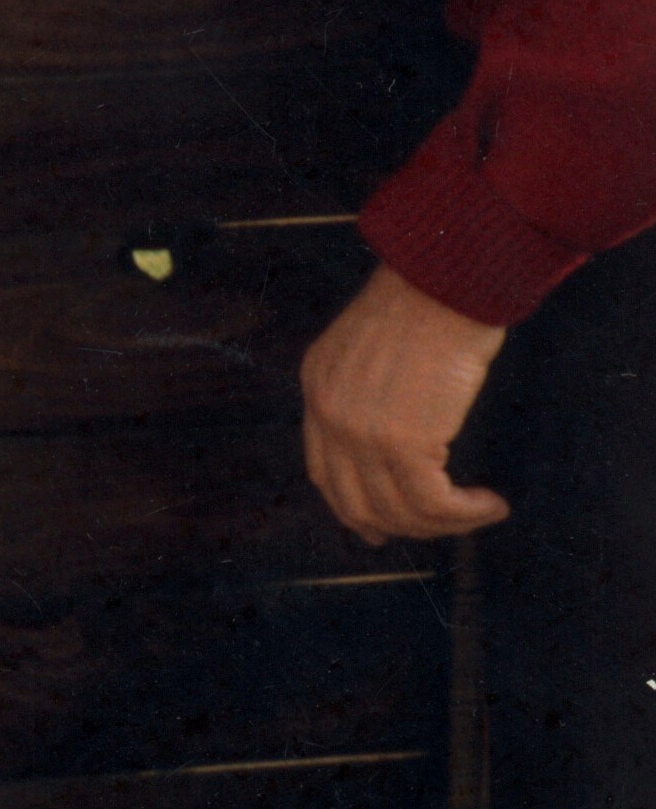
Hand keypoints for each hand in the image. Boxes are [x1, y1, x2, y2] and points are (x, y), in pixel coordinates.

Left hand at [299, 263, 509, 544]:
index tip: (378, 530)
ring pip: (398, 510)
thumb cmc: (429, 299)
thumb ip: (371, 389)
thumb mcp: (375, 345)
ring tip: (479, 512)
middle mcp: (329, 412)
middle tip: (439, 529)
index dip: (352, 507)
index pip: (323, 471)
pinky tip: (490, 505)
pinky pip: (433, 503)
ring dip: (444, 524)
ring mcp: (360, 430)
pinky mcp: (402, 441)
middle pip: (355, 501)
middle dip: (400, 526)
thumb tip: (400, 440)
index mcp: (318, 385)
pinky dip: (465, 515)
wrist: (446, 278)